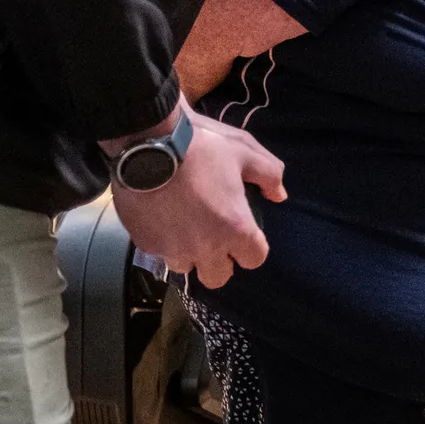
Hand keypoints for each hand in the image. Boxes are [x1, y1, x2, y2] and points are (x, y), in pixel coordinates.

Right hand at [108, 111, 286, 287]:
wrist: (145, 146)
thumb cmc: (201, 147)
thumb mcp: (244, 149)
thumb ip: (269, 174)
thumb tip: (279, 195)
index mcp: (234, 228)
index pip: (255, 259)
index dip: (252, 246)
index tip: (245, 230)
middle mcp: (205, 247)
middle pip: (219, 277)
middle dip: (221, 261)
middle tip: (216, 235)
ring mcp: (172, 249)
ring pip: (186, 267)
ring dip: (190, 253)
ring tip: (186, 226)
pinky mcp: (145, 244)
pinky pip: (160, 253)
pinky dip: (164, 241)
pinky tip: (163, 217)